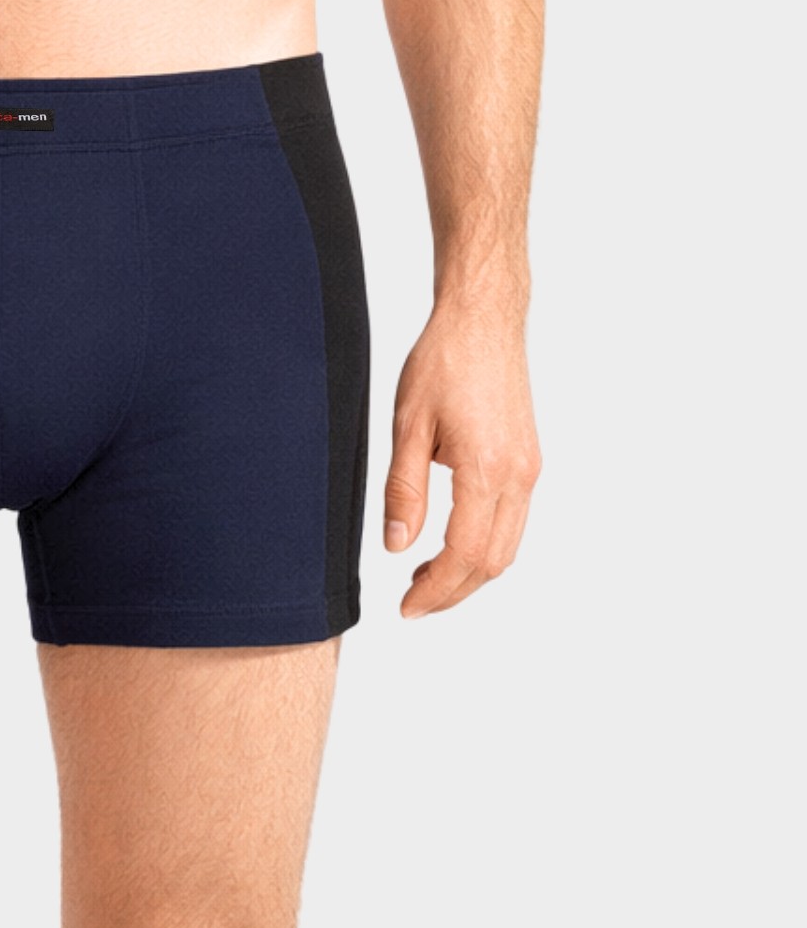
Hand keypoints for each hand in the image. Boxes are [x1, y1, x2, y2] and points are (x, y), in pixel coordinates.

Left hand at [383, 299, 540, 617]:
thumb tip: (398, 545)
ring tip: (426, 577)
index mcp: (486, 469)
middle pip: (493, 562)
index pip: (465, 555)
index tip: (407, 607)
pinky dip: (486, 544)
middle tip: (413, 602)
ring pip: (508, 546)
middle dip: (453, 591)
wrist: (483, 320)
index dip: (436, 591)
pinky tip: (452, 540)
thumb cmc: (444, 360)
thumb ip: (404, 489)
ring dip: (470, 571)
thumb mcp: (408, 424)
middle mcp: (519, 476)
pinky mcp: (530, 459)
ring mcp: (530, 469)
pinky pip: (513, 521)